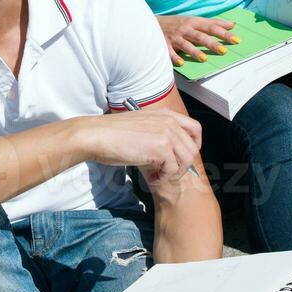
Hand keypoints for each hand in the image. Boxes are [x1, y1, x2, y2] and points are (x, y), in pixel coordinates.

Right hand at [77, 109, 201, 184]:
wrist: (97, 135)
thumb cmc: (111, 133)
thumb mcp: (140, 125)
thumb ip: (156, 132)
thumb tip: (167, 153)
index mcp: (165, 114)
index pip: (195, 128)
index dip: (194, 145)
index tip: (182, 158)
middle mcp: (169, 121)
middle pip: (193, 148)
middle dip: (182, 165)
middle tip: (166, 172)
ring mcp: (167, 133)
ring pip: (187, 160)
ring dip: (173, 173)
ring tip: (157, 176)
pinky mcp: (162, 148)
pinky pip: (173, 169)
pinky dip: (163, 178)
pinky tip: (151, 178)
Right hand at [158, 14, 239, 65]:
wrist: (150, 22)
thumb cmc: (177, 23)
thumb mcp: (194, 20)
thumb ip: (213, 22)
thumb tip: (232, 24)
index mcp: (193, 22)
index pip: (211, 27)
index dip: (223, 33)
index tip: (236, 40)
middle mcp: (185, 29)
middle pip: (200, 36)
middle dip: (212, 43)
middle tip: (223, 50)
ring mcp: (174, 37)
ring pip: (186, 45)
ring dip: (194, 51)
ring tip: (203, 58)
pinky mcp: (164, 44)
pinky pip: (169, 52)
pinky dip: (174, 57)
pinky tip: (181, 63)